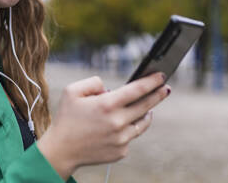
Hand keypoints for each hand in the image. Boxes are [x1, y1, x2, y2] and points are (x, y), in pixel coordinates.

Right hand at [37, 72, 169, 179]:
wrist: (61, 150)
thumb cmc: (66, 117)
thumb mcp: (72, 91)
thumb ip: (93, 82)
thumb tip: (108, 88)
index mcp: (106, 104)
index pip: (137, 89)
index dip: (151, 81)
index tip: (161, 76)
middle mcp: (117, 122)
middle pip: (146, 105)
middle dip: (158, 95)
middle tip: (166, 88)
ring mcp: (121, 139)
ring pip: (141, 123)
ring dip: (146, 113)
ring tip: (149, 107)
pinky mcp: (121, 151)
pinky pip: (130, 136)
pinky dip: (128, 129)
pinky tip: (124, 124)